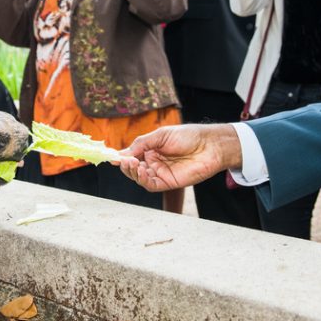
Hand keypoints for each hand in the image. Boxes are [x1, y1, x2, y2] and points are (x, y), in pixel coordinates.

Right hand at [118, 124, 241, 191]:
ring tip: (131, 164)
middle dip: (126, 166)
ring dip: (133, 173)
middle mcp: (154, 162)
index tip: (112, 156)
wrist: (209, 145)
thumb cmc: (188, 136)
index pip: (132, 156)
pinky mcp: (169, 183)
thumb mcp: (161, 135)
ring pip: (140, 178)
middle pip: (133, 169)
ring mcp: (161, 173)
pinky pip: (151, 185)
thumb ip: (141, 144)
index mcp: (151, 150)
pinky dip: (142, 180)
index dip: (122, 157)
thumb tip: (121, 153)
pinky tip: (140, 171)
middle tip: (124, 161)